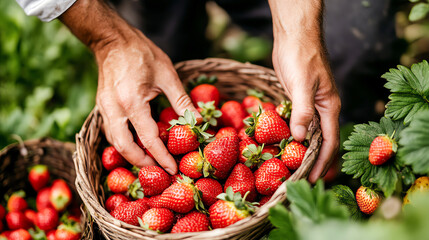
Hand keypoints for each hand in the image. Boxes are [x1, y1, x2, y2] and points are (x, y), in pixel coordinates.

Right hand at [59, 0, 199, 173]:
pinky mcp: (101, 107)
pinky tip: (137, 144)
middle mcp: (113, 109)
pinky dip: (124, 143)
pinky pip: (110, 132)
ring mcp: (104, 109)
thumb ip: (182, 101)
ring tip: (151, 161)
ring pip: (114, 142)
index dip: (162, 157)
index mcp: (132, 101)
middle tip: (160, 170)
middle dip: (143, 163)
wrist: (113, 40)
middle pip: (124, 148)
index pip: (148, 139)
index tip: (173, 170)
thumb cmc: (142, 54)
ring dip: (131, 155)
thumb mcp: (168, 75)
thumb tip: (197, 120)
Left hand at [272, 37, 340, 182]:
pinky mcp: (297, 100)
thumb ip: (302, 111)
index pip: (329, 142)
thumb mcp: (302, 83)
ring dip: (300, 150)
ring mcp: (309, 105)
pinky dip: (290, 135)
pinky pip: (296, 123)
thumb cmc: (301, 55)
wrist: (294, 35)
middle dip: (311, 161)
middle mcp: (322, 109)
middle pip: (319, 142)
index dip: (321, 163)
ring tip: (289, 167)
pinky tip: (281, 144)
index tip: (311, 180)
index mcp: (329, 107)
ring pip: (307, 133)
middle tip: (298, 179)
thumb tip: (300, 138)